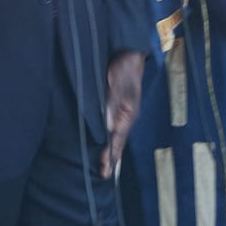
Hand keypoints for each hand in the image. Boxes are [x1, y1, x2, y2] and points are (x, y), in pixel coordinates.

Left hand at [99, 51, 144, 178]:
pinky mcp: (114, 105)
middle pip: (117, 141)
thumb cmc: (124, 67)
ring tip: (100, 163)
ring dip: (107, 147)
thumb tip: (107, 128)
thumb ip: (111, 105)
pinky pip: (109, 125)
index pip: (118, 141)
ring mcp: (120, 111)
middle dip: (110, 157)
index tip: (105, 173)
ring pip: (113, 134)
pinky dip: (105, 135)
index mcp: (128, 114)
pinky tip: (98, 139)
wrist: (127, 51)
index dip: (111, 157)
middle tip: (102, 174)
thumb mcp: (117, 85)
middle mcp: (124, 116)